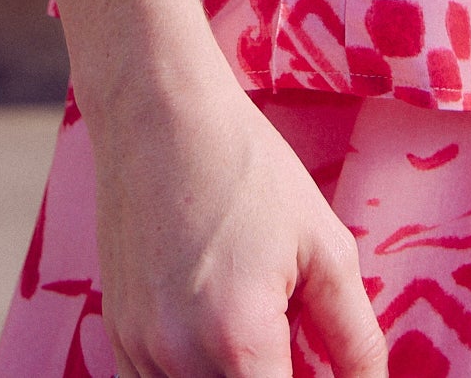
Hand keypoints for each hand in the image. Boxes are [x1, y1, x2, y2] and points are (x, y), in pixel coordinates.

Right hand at [89, 54, 385, 377]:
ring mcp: (138, 354)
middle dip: (271, 375)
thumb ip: (354, 334)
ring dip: (233, 375)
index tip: (317, 364)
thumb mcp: (324, 245)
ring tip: (255, 314)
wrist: (159, 118)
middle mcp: (178, 361)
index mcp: (239, 340)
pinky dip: (194, 370)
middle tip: (292, 335)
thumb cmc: (249, 171)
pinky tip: (216, 319)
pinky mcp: (116, 340)